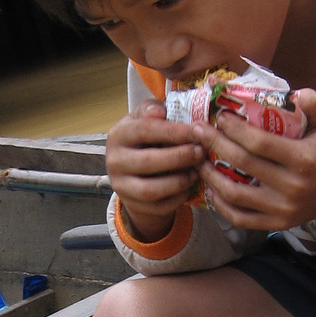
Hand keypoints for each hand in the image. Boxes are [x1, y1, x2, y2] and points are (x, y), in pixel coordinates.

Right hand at [105, 102, 203, 240]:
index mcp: (118, 135)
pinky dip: (178, 197)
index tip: (196, 131)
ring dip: (179, 181)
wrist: (135, 172)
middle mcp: (114, 161)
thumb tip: (159, 112)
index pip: (144, 130)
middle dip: (179, 157)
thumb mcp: (146, 120)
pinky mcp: (133, 205)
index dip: (173, 131)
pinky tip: (189, 186)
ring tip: (197, 171)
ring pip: (151, 189)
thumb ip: (153, 110)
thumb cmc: (147, 140)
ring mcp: (122, 187)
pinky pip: (159, 206)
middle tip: (201, 152)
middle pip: (148, 161)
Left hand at [195, 89, 315, 231]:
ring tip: (199, 160)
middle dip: (215, 145)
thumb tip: (296, 93)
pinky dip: (220, 205)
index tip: (220, 117)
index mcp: (303, 159)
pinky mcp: (276, 224)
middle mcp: (292, 187)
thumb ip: (314, 104)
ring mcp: (283, 209)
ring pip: (235, 194)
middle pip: (243, 164)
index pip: (260, 143)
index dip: (235, 129)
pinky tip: (211, 188)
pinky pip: (240, 218)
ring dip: (211, 177)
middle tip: (198, 131)